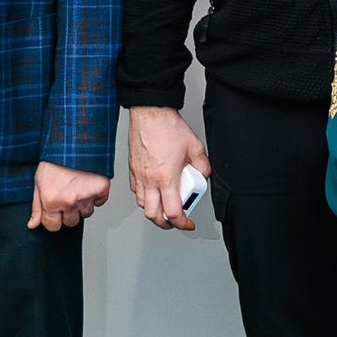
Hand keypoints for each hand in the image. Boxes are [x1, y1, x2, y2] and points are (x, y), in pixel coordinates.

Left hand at [28, 161, 109, 231]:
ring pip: (86, 213)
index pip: (53, 226)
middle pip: (71, 222)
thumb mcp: (39, 181)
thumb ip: (37, 206)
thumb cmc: (54, 159)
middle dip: (68, 211)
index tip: (55, 208)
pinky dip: (95, 195)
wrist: (73, 141)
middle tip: (67, 194)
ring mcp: (86, 196)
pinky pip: (100, 202)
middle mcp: (69, 202)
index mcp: (52, 201)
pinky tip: (88, 183)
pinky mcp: (101, 189)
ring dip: (82, 203)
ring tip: (78, 186)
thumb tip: (33, 225)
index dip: (53, 218)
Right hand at [126, 106, 211, 230]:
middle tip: (175, 221)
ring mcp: (139, 175)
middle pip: (154, 216)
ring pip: (142, 205)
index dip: (183, 223)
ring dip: (154, 210)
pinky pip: (136, 191)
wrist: (150, 112)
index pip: (173, 213)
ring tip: (164, 206)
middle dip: (165, 224)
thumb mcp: (195, 146)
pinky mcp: (132, 169)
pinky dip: (144, 196)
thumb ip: (202, 165)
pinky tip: (152, 190)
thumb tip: (204, 174)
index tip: (188, 222)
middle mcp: (150, 180)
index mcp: (166, 179)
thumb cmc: (167, 126)